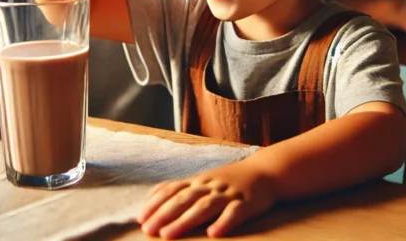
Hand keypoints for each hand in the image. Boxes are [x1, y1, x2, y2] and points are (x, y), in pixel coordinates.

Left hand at [138, 160, 274, 238]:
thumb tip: (152, 196)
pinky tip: (214, 234)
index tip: (140, 219)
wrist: (266, 172)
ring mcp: (228, 194)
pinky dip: (224, 223)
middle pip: (184, 199)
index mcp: (199, 181)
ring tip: (169, 235)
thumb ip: (181, 188)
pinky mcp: (247, 204)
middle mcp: (210, 186)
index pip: (172, 190)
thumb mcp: (203, 180)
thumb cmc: (230, 179)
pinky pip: (235, 213)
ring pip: (205, 207)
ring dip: (185, 221)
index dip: (155, 204)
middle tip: (148, 230)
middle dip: (164, 215)